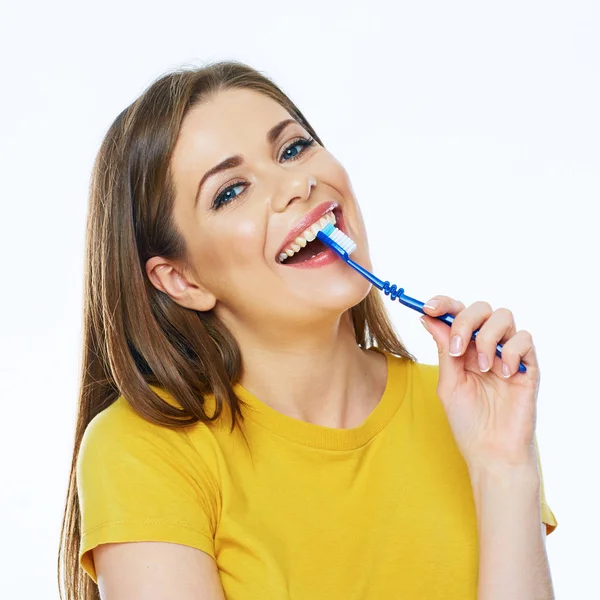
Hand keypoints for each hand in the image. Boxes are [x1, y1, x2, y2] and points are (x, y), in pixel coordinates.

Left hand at [420, 296, 539, 471]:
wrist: (491, 451)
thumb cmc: (468, 421)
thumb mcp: (448, 383)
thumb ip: (443, 349)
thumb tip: (427, 318)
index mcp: (464, 347)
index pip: (457, 313)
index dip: (443, 304)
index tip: (428, 307)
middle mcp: (486, 346)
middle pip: (480, 308)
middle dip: (464, 321)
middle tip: (456, 349)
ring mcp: (508, 354)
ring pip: (503, 316)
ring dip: (486, 339)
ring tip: (482, 368)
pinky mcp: (529, 366)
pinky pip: (524, 339)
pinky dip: (511, 351)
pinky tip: (503, 373)